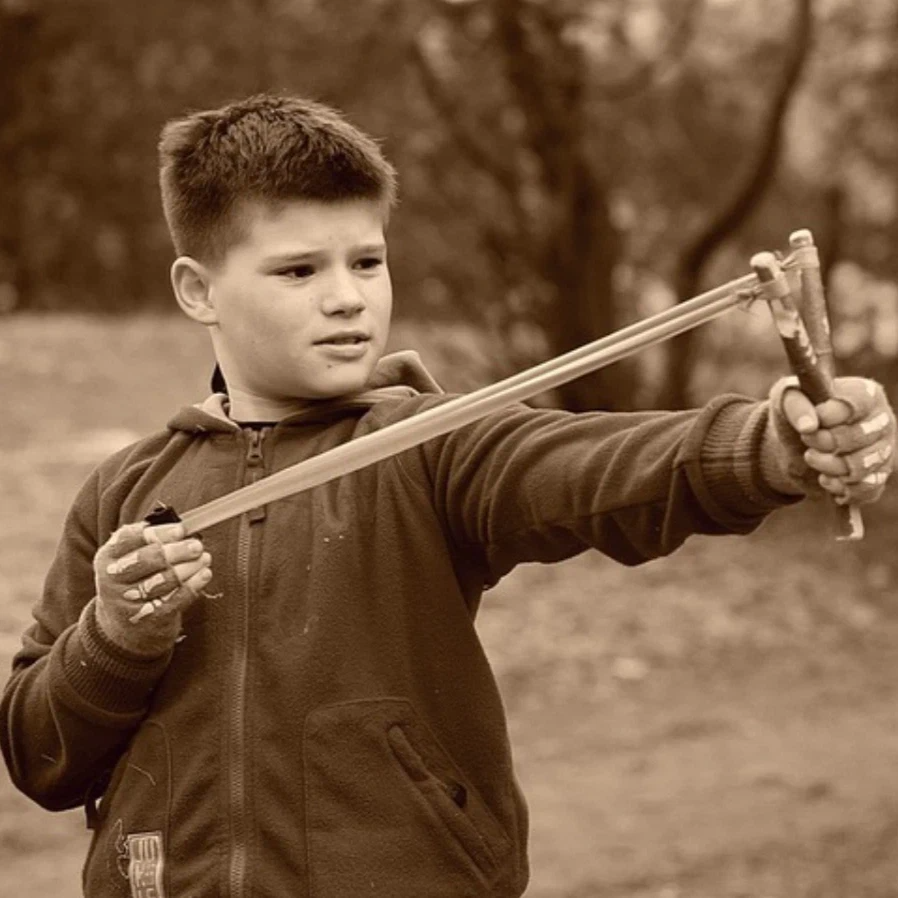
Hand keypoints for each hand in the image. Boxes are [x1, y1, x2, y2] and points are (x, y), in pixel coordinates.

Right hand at [93, 521, 212, 655]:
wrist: (124, 627)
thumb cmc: (134, 581)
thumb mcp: (129, 559)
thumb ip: (150, 541)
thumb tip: (184, 528)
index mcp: (107, 557)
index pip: (130, 538)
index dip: (159, 533)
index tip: (182, 530)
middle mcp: (112, 579)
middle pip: (148, 559)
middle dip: (177, 551)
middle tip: (197, 546)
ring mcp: (128, 601)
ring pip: (163, 580)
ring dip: (188, 567)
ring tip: (205, 558)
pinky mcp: (147, 620)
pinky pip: (174, 600)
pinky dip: (192, 586)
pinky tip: (204, 574)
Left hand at [768, 376, 894, 503]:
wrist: (798, 443)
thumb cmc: (798, 413)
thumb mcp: (786, 400)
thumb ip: (795, 405)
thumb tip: (808, 426)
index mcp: (867, 394)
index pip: (859, 404)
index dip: (830, 416)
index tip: (810, 421)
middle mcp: (883, 422)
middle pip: (860, 437)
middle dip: (825, 442)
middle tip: (807, 440)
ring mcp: (884, 451)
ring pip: (862, 467)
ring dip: (828, 466)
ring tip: (812, 457)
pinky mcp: (877, 477)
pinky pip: (866, 490)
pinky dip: (840, 488)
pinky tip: (825, 479)